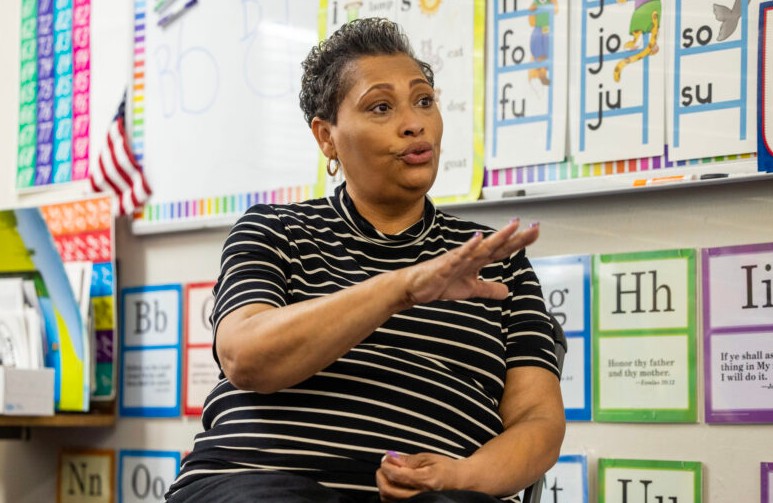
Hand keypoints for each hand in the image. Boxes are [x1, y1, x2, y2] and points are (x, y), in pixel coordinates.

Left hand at [376, 452, 465, 501]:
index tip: (386, 459)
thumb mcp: (429, 458)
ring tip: (388, 473)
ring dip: (383, 485)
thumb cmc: (446, 468)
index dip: (387, 466)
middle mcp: (422, 495)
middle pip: (390, 490)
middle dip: (381, 477)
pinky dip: (389, 493)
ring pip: (389, 499)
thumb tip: (390, 458)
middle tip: (384, 466)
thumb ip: (408, 460)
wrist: (460, 482)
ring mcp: (419, 502)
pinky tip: (393, 483)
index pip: (398, 476)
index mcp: (427, 480)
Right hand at [398, 219, 537, 306]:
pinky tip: (478, 238)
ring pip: (482, 247)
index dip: (519, 242)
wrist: (416, 287)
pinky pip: (459, 256)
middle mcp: (471, 255)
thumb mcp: (471, 289)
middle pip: (498, 245)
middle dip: (516, 236)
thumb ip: (489, 288)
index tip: (535, 232)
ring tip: (513, 226)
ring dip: (498, 237)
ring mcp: (458, 259)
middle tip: (535, 227)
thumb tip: (507, 292)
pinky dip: (469, 247)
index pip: (503, 250)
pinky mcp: (446, 266)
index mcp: (477, 260)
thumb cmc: (441, 283)